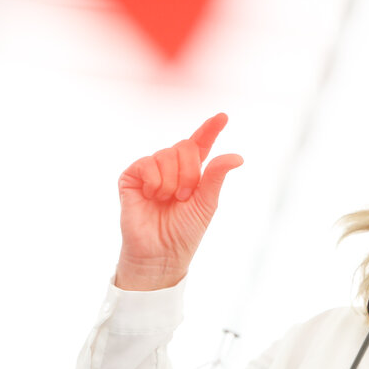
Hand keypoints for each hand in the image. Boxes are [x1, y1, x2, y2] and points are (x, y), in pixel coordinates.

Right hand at [115, 113, 242, 289]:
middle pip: (185, 147)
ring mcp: (150, 170)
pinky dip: (155, 181)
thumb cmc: (184, 231)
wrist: (161, 252)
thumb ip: (216, 175)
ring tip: (167, 201)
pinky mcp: (131, 177)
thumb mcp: (207, 202)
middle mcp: (170, 167)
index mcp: (191, 172)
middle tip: (184, 197)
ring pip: (166, 154)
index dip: (210, 129)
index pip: (200, 144)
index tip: (223, 116)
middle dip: (190, 173)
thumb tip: (237, 156)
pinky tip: (152, 196)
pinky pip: (147, 163)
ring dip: (172, 181)